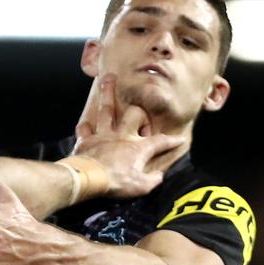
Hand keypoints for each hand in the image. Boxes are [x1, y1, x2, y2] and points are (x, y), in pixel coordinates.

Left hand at [72, 74, 184, 197]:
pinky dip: (85, 125)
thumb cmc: (116, 182)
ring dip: (107, 93)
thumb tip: (158, 175)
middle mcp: (122, 136)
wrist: (89, 179)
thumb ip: (152, 180)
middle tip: (140, 99)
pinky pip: (84, 128)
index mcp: (138, 147)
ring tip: (108, 78)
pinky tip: (85, 122)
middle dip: (139, 106)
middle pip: (134, 113)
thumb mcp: (141, 186)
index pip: (159, 141)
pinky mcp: (86, 140)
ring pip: (106, 109)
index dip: (171, 141)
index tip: (179, 139)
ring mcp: (103, 135)